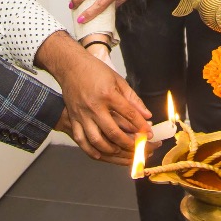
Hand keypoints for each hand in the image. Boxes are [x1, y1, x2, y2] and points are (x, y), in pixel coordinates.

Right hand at [37, 31, 148, 163]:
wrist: (70, 66)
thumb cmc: (94, 71)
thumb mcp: (118, 80)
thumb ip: (133, 99)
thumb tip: (146, 115)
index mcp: (107, 94)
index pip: (128, 114)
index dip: (141, 126)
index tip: (149, 134)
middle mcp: (94, 106)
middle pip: (113, 131)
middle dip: (128, 142)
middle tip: (138, 146)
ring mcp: (82, 114)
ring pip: (96, 139)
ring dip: (111, 149)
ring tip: (121, 150)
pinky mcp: (73, 119)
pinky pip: (81, 139)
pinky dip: (90, 150)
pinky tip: (100, 154)